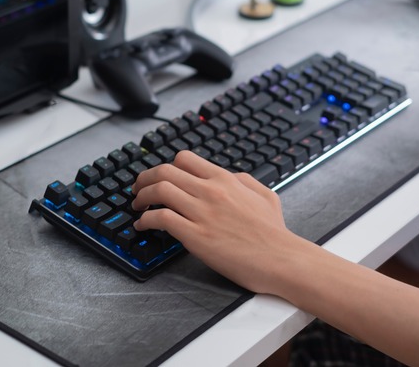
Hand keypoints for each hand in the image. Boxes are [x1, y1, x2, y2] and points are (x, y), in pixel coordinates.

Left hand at [131, 151, 306, 293]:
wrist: (281, 259)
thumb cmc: (275, 233)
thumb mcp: (265, 194)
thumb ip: (242, 180)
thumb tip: (226, 175)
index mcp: (225, 179)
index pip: (184, 159)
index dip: (166, 166)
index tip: (158, 176)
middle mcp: (211, 191)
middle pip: (165, 171)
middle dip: (145, 178)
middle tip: (138, 188)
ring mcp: (202, 213)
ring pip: (159, 190)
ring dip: (141, 196)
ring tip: (137, 206)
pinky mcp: (196, 236)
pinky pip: (161, 218)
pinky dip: (145, 220)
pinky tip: (142, 226)